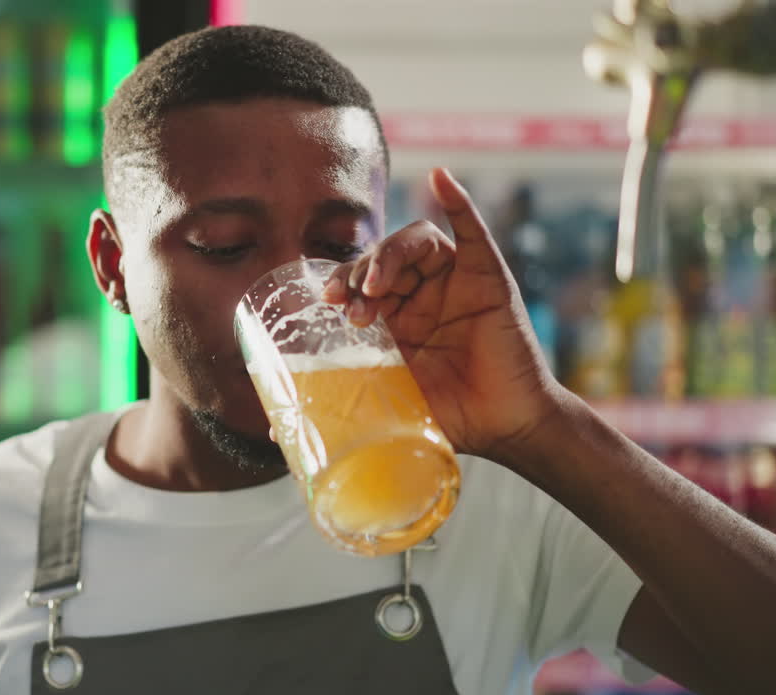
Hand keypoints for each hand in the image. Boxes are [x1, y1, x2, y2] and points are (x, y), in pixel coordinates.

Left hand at [321, 168, 562, 458]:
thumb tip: (270, 434)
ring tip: (375, 286)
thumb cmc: (449, 417)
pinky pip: (472, 229)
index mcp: (396, 317)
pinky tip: (440, 178)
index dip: (342, 284)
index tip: (327, 302)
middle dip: (359, 273)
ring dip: (390, 254)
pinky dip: (458, 200)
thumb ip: (338, 404)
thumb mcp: (383, 404)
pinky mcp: (490, 277)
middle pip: (382, 259)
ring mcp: (456, 281)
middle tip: (348, 302)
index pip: (361, 281)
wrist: (505, 429)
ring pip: (416, 242)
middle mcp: (423, 293)